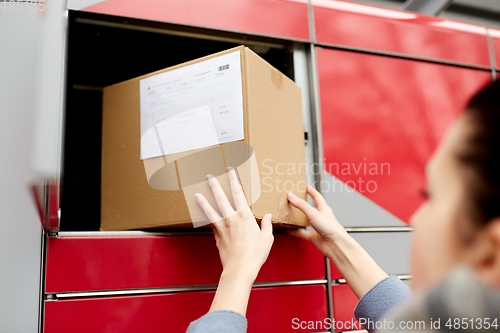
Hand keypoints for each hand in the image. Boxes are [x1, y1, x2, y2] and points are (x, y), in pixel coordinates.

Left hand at [195, 167, 273, 314]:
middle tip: (209, 176)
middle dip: (215, 185)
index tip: (231, 171)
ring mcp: (222, 227)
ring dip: (204, 200)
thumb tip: (268, 216)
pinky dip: (205, 217)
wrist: (240, 269)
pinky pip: (210, 223)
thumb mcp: (267, 238)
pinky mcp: (217, 236)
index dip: (234, 181)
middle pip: (221, 198)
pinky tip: (202, 214)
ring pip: (211, 210)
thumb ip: (266, 225)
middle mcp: (231, 219)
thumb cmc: (255, 255)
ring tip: (197, 193)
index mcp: (245, 217)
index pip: (239, 194)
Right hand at [286, 185, 348, 257]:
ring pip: (306, 221)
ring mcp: (318, 228)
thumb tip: (292, 196)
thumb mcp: (314, 213)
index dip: (311, 191)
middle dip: (303, 204)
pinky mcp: (315, 237)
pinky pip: (303, 233)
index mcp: (324, 209)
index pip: (317, 197)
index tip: (306, 187)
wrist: (336, 245)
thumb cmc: (332, 229)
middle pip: (311, 209)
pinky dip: (295, 232)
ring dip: (298, 219)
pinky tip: (290, 230)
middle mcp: (321, 218)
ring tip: (291, 215)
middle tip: (295, 200)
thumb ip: (302, 205)